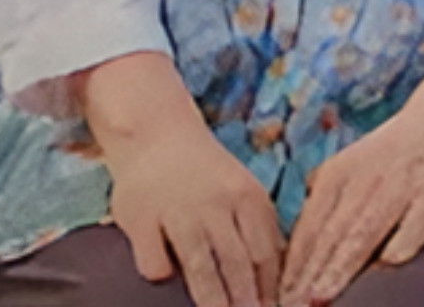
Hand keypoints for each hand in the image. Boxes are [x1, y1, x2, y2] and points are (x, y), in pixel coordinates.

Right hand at [101, 111, 284, 306]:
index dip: (270, 286)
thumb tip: (281, 272)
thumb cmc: (206, 173)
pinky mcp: (141, 218)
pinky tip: (165, 278)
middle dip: (246, 300)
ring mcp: (178, 211)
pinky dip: (161, 272)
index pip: (265, 251)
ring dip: (213, 299)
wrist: (157, 134)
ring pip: (200, 265)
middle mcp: (215, 204)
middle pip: (237, 262)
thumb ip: (259, 226)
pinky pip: (154, 258)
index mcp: (247, 196)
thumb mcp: (243, 190)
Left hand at [277, 55, 423, 303]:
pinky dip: (399, 246)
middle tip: (293, 304)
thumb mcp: (349, 164)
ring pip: (364, 234)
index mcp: (338, 176)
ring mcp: (399, 189)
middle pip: (331, 236)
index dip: (294, 265)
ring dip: (340, 267)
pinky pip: (413, 226)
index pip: (309, 228)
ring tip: (322, 296)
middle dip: (309, 274)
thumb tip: (296, 238)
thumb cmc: (394, 152)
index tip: (281, 295)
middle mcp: (364, 183)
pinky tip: (387, 268)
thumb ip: (323, 198)